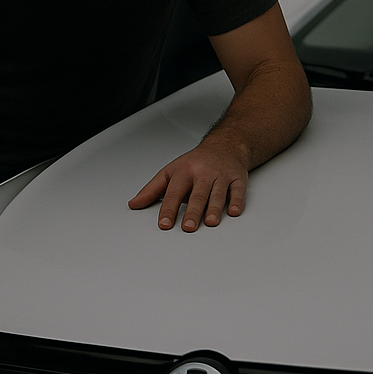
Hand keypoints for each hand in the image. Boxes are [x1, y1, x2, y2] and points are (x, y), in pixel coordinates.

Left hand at [128, 140, 249, 232]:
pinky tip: (234, 212)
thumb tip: (134, 204)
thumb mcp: (169, 172)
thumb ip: (152, 190)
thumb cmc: (194, 163)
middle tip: (187, 227)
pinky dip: (237, 201)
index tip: (164, 224)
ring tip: (209, 222)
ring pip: (218, 193)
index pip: (173, 193)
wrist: (224, 146)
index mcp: (183, 172)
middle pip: (197, 194)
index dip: (168, 209)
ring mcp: (221, 176)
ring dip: (214, 208)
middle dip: (192, 211)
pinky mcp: (238, 178)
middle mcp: (202, 173)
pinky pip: (238, 190)